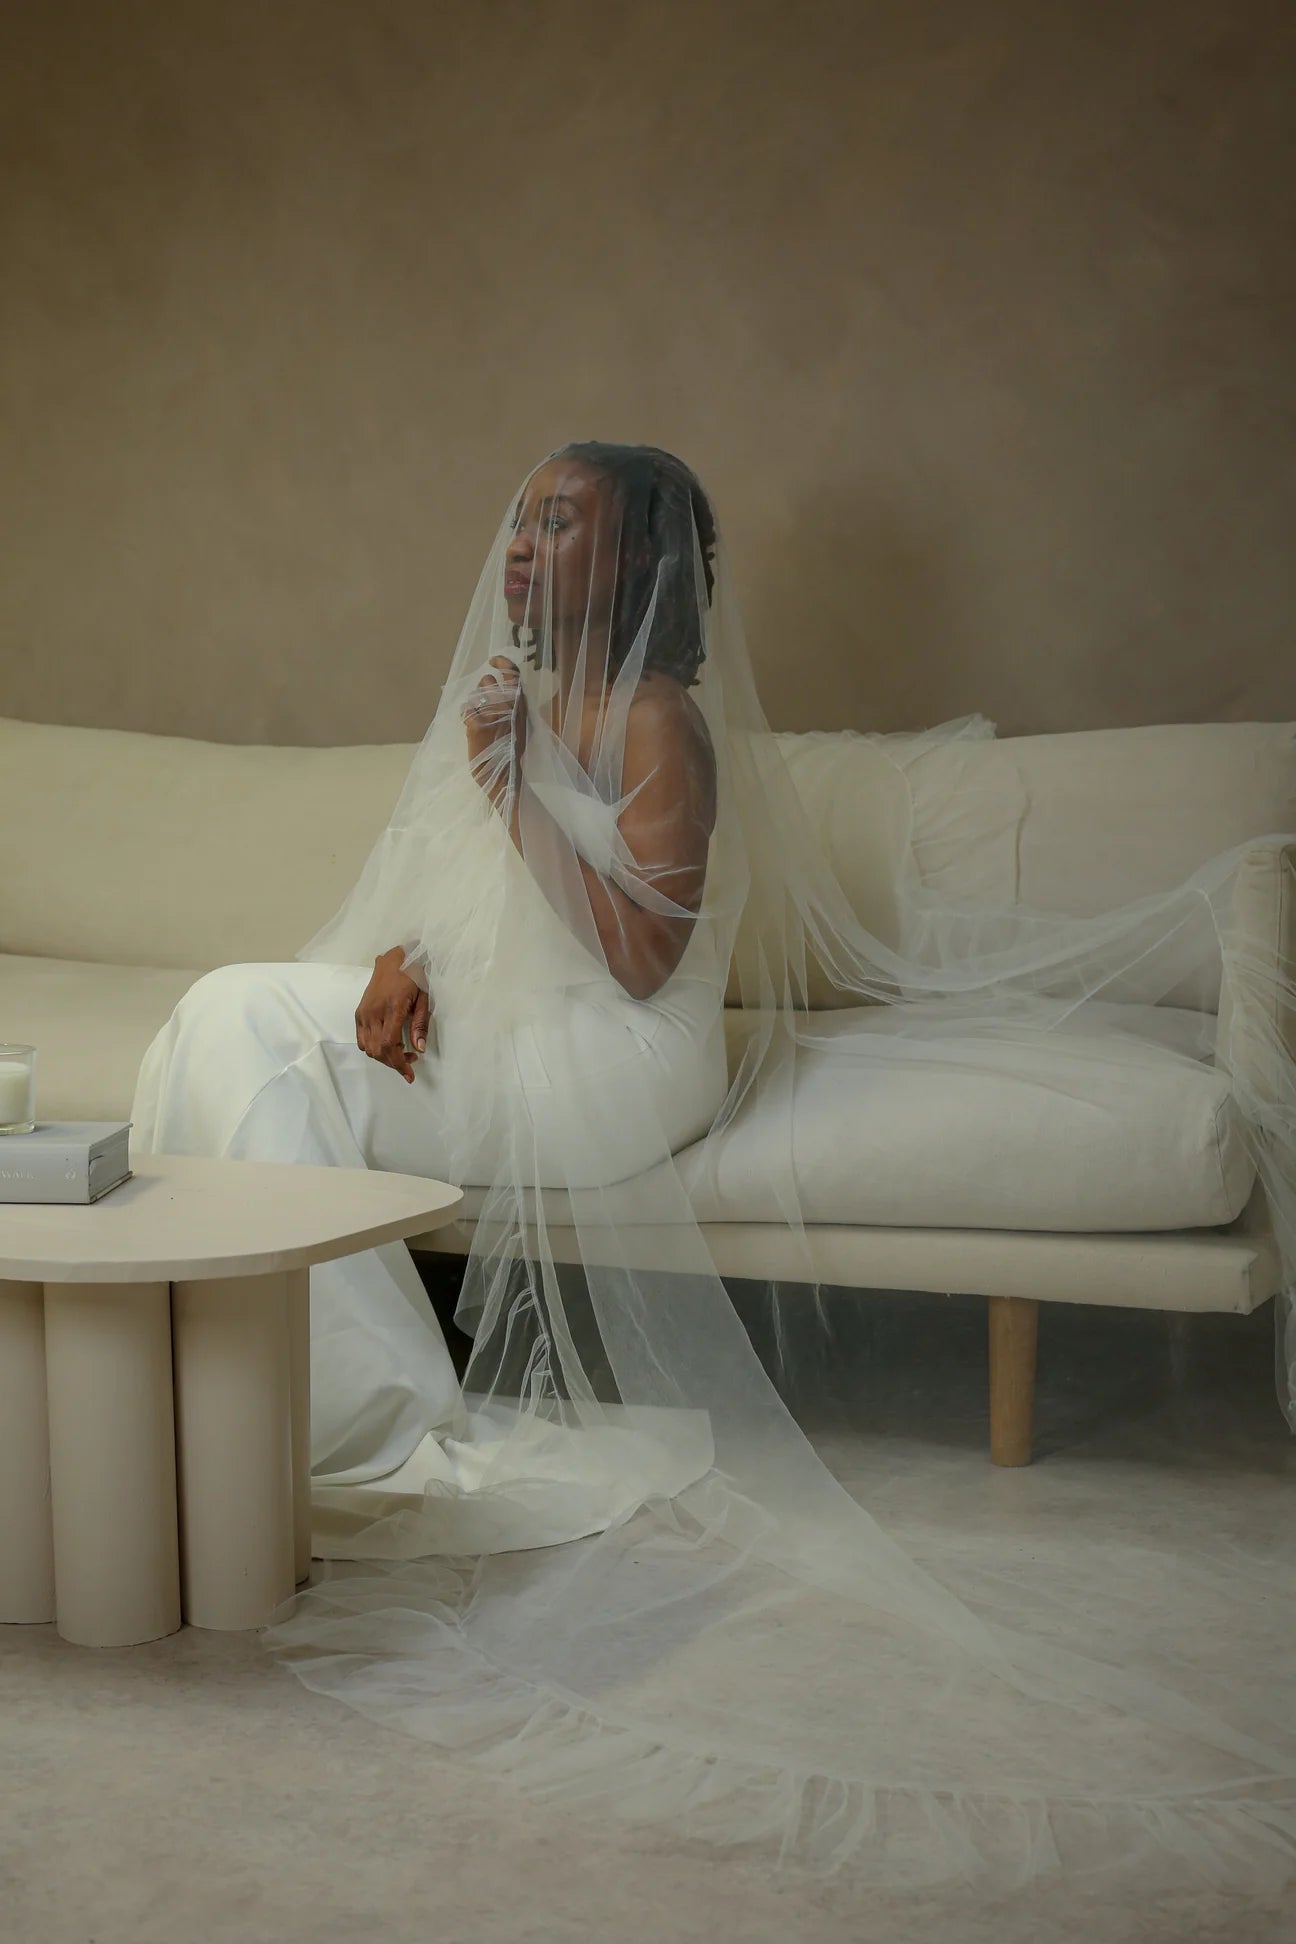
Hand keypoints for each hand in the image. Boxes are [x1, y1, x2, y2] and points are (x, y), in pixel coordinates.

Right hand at [355, 948, 433, 1083]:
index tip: (409, 1074)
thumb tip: (419, 1049)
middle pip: (378, 1050)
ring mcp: (363, 1012)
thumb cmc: (414, 975)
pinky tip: (387, 1045)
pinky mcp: (359, 1012)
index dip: (398, 1063)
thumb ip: (420, 1024)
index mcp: (392, 1008)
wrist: (396, 957)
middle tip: (410, 1062)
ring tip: (401, 1053)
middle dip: (394, 1063)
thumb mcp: (424, 998)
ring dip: (383, 1057)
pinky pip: (361, 1039)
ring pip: (368, 1047)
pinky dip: (373, 1048)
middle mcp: (373, 1012)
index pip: (389, 1045)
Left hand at [463, 655, 525, 791]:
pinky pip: (466, 710)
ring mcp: (492, 717)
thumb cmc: (512, 756)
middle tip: (482, 698)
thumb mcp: (520, 729)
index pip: (514, 676)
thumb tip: (502, 691)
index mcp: (521, 709)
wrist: (505, 780)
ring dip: (474, 702)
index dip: (503, 663)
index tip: (494, 660)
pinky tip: (470, 725)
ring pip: (476, 695)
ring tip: (477, 715)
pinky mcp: (477, 727)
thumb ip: (513, 710)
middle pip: (489, 682)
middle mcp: (508, 709)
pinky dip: (466, 715)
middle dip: (482, 686)